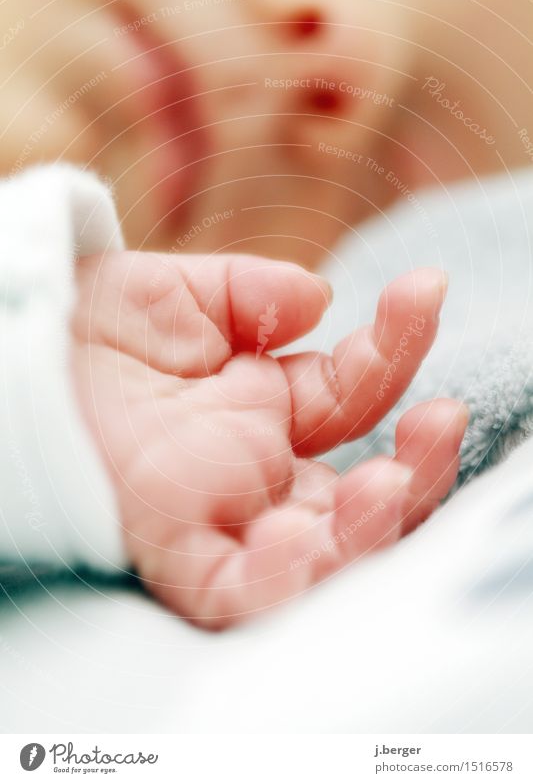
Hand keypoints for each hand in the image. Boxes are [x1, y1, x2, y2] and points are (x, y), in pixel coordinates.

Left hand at [71, 252, 467, 627]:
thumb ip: (251, 295)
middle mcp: (254, 466)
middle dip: (415, 464)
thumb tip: (321, 299)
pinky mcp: (172, 551)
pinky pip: (241, 592)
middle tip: (441, 418)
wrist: (11, 342)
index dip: (393, 347)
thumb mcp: (179, 294)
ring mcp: (220, 512)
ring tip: (390, 478)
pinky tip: (312, 537)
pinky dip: (286, 577)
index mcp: (261, 406)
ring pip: (322, 553)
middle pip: (359, 492)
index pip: (351, 393)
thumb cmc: (83, 320)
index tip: (423, 290)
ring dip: (373, 524)